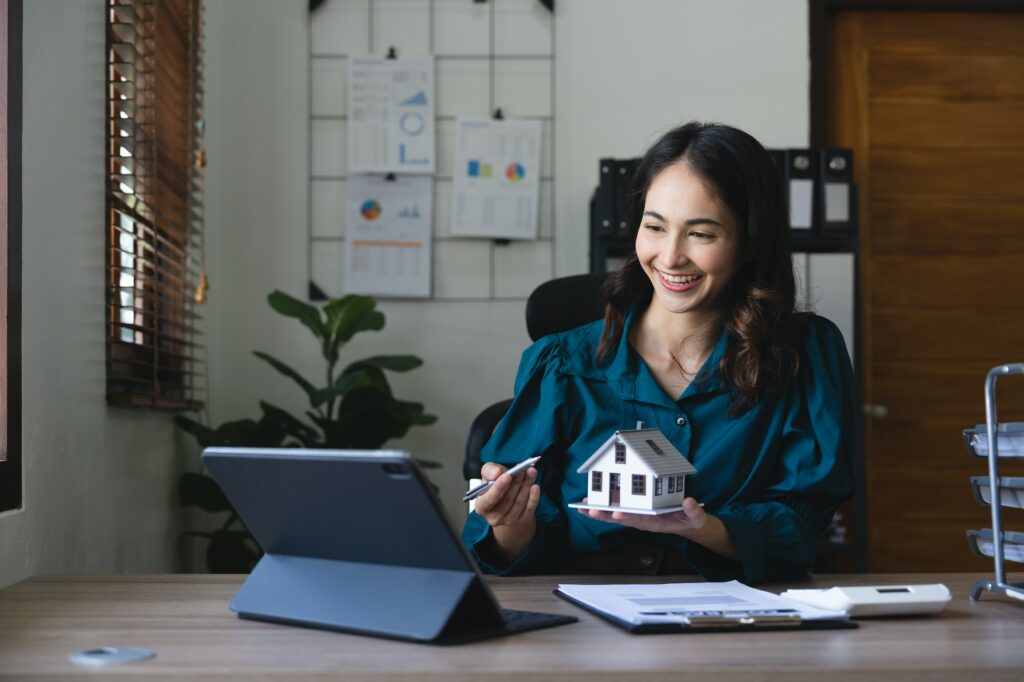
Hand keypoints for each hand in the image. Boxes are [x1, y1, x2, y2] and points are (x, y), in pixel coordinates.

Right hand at [474, 462, 539, 528]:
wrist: (505, 499)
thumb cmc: (494, 485)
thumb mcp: (488, 475)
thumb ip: (489, 471)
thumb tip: (496, 473)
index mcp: (481, 506)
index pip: (488, 499)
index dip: (498, 488)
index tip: (507, 475)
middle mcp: (494, 517)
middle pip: (507, 500)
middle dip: (516, 483)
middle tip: (522, 470)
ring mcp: (509, 520)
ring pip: (519, 502)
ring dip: (526, 486)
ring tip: (531, 472)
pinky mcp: (522, 520)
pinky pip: (529, 509)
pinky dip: (533, 497)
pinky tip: (535, 486)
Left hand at [578, 497, 737, 559]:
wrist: (686, 523)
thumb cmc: (688, 519)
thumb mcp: (696, 517)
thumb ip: (693, 511)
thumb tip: (689, 502)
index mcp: (655, 521)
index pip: (640, 519)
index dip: (628, 516)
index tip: (617, 514)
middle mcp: (643, 519)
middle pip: (622, 518)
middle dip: (605, 515)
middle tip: (590, 511)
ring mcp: (637, 516)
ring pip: (615, 514)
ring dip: (600, 511)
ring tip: (584, 507)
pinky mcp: (635, 511)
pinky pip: (617, 509)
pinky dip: (603, 506)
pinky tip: (590, 503)